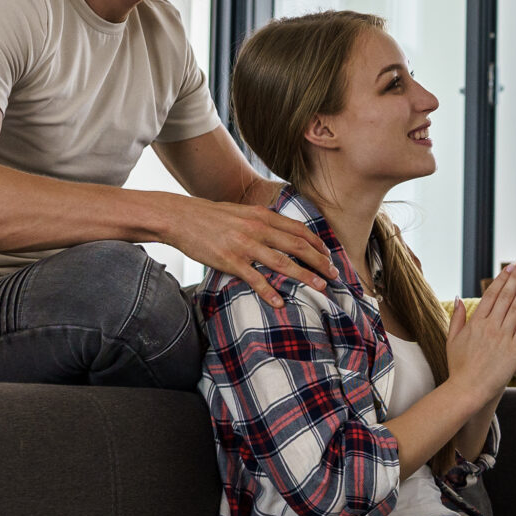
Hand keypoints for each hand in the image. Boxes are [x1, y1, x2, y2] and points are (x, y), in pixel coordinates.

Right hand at [159, 195, 332, 307]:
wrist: (181, 218)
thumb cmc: (212, 217)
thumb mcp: (243, 212)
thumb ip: (263, 221)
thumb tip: (283, 232)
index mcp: (262, 216)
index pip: (298, 230)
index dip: (317, 243)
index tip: (329, 255)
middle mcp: (258, 229)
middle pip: (298, 246)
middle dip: (320, 261)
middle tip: (334, 274)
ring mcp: (245, 245)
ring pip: (283, 263)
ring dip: (305, 276)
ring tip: (320, 287)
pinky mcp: (230, 261)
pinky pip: (255, 279)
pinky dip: (269, 292)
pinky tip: (280, 302)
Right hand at [445, 258, 515, 398]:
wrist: (467, 389)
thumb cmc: (460, 367)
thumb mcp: (452, 339)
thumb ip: (457, 317)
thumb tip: (459, 298)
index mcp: (476, 322)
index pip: (491, 294)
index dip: (502, 278)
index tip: (511, 266)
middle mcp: (489, 326)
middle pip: (505, 296)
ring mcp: (502, 337)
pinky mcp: (513, 349)